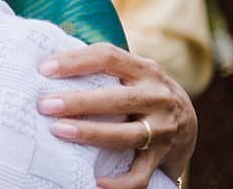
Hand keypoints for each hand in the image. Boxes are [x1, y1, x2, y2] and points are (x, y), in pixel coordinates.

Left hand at [35, 43, 195, 187]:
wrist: (189, 121)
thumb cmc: (142, 90)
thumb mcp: (132, 72)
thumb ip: (102, 66)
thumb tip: (46, 64)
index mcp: (145, 69)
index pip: (108, 57)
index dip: (75, 61)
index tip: (44, 69)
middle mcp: (158, 97)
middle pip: (117, 98)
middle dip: (78, 102)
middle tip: (44, 104)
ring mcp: (163, 129)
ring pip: (126, 135)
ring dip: (91, 134)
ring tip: (58, 131)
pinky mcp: (162, 156)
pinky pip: (140, 174)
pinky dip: (120, 183)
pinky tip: (96, 182)